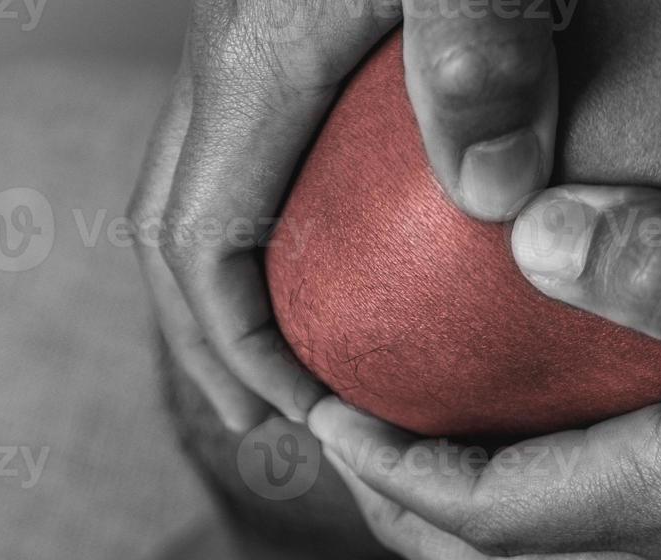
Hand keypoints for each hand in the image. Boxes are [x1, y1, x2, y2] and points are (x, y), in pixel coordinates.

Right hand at [130, 0, 560, 431]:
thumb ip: (482, 57)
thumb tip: (495, 198)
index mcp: (252, 67)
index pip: (201, 248)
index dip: (239, 350)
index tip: (307, 411)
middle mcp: (221, 57)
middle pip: (165, 229)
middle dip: (204, 338)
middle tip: (257, 419)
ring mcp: (236, 34)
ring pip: (185, 185)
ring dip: (212, 282)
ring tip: (271, 350)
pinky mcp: (268, 18)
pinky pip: (229, 145)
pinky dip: (247, 219)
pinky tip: (314, 238)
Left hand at [310, 185, 660, 559]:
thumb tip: (529, 237)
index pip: (474, 509)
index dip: (385, 467)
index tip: (323, 414)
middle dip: (404, 519)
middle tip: (347, 456)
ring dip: (469, 528)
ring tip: (427, 459)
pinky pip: (610, 546)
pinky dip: (543, 513)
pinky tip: (557, 446)